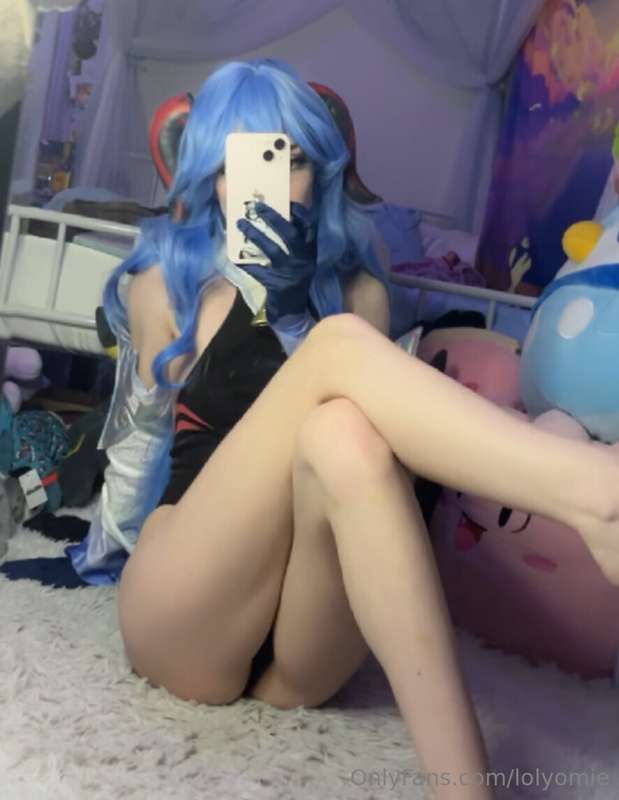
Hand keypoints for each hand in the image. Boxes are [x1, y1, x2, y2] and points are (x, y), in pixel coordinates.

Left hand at [236, 202, 316, 319]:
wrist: (293, 311)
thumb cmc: (294, 281)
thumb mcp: (300, 261)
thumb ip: (293, 244)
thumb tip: (276, 218)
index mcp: (310, 252)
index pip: (310, 227)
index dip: (300, 213)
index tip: (287, 202)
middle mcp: (303, 261)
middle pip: (289, 235)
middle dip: (273, 218)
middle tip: (256, 207)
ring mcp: (291, 274)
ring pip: (273, 251)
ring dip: (255, 235)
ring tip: (241, 224)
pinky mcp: (278, 286)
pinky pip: (260, 272)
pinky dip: (248, 265)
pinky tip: (237, 259)